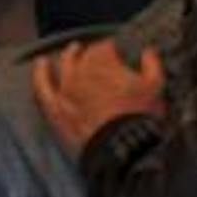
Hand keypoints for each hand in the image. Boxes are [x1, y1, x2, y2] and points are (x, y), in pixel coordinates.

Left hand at [31, 39, 166, 159]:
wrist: (119, 149)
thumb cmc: (139, 116)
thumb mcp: (155, 87)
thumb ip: (151, 64)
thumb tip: (148, 51)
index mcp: (104, 62)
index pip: (106, 47)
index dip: (113, 49)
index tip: (118, 52)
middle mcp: (81, 71)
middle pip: (86, 55)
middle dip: (95, 53)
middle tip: (102, 57)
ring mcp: (66, 89)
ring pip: (65, 65)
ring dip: (71, 55)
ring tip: (73, 50)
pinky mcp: (56, 108)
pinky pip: (43, 87)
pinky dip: (40, 73)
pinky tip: (41, 63)